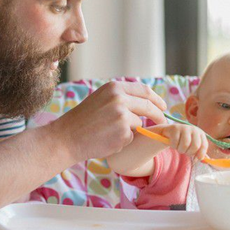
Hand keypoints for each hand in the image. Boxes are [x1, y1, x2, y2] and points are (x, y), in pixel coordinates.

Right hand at [50, 81, 167, 162]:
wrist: (66, 138)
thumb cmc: (82, 121)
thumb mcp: (101, 100)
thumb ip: (120, 98)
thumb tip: (145, 102)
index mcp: (114, 87)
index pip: (144, 90)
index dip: (156, 99)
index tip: (162, 106)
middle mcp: (119, 98)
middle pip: (148, 106)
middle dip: (158, 115)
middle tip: (163, 122)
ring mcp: (122, 115)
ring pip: (139, 124)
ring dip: (131, 131)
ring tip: (110, 134)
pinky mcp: (123, 132)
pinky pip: (131, 138)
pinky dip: (123, 141)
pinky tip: (107, 141)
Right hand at [155, 123, 208, 161]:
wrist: (170, 132)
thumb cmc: (183, 140)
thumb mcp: (192, 145)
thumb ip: (199, 153)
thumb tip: (206, 162)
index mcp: (200, 134)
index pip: (204, 145)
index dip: (201, 154)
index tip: (196, 159)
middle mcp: (194, 129)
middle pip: (195, 145)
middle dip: (189, 152)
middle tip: (185, 152)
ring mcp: (185, 128)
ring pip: (185, 145)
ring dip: (181, 150)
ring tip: (179, 148)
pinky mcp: (175, 128)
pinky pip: (176, 143)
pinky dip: (174, 146)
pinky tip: (173, 144)